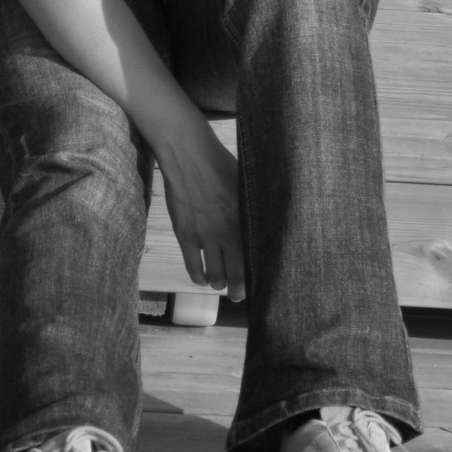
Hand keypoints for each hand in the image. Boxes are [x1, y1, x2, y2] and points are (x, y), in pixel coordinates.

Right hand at [157, 124, 245, 302]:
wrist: (189, 157)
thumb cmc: (221, 165)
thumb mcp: (245, 184)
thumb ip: (253, 205)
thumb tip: (266, 216)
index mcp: (244, 220)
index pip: (254, 258)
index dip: (256, 275)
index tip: (260, 283)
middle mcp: (226, 233)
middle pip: (235, 274)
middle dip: (238, 290)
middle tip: (238, 294)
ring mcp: (204, 236)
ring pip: (214, 275)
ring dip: (218, 283)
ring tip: (220, 284)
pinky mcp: (185, 235)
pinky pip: (192, 266)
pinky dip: (199, 277)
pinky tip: (202, 279)